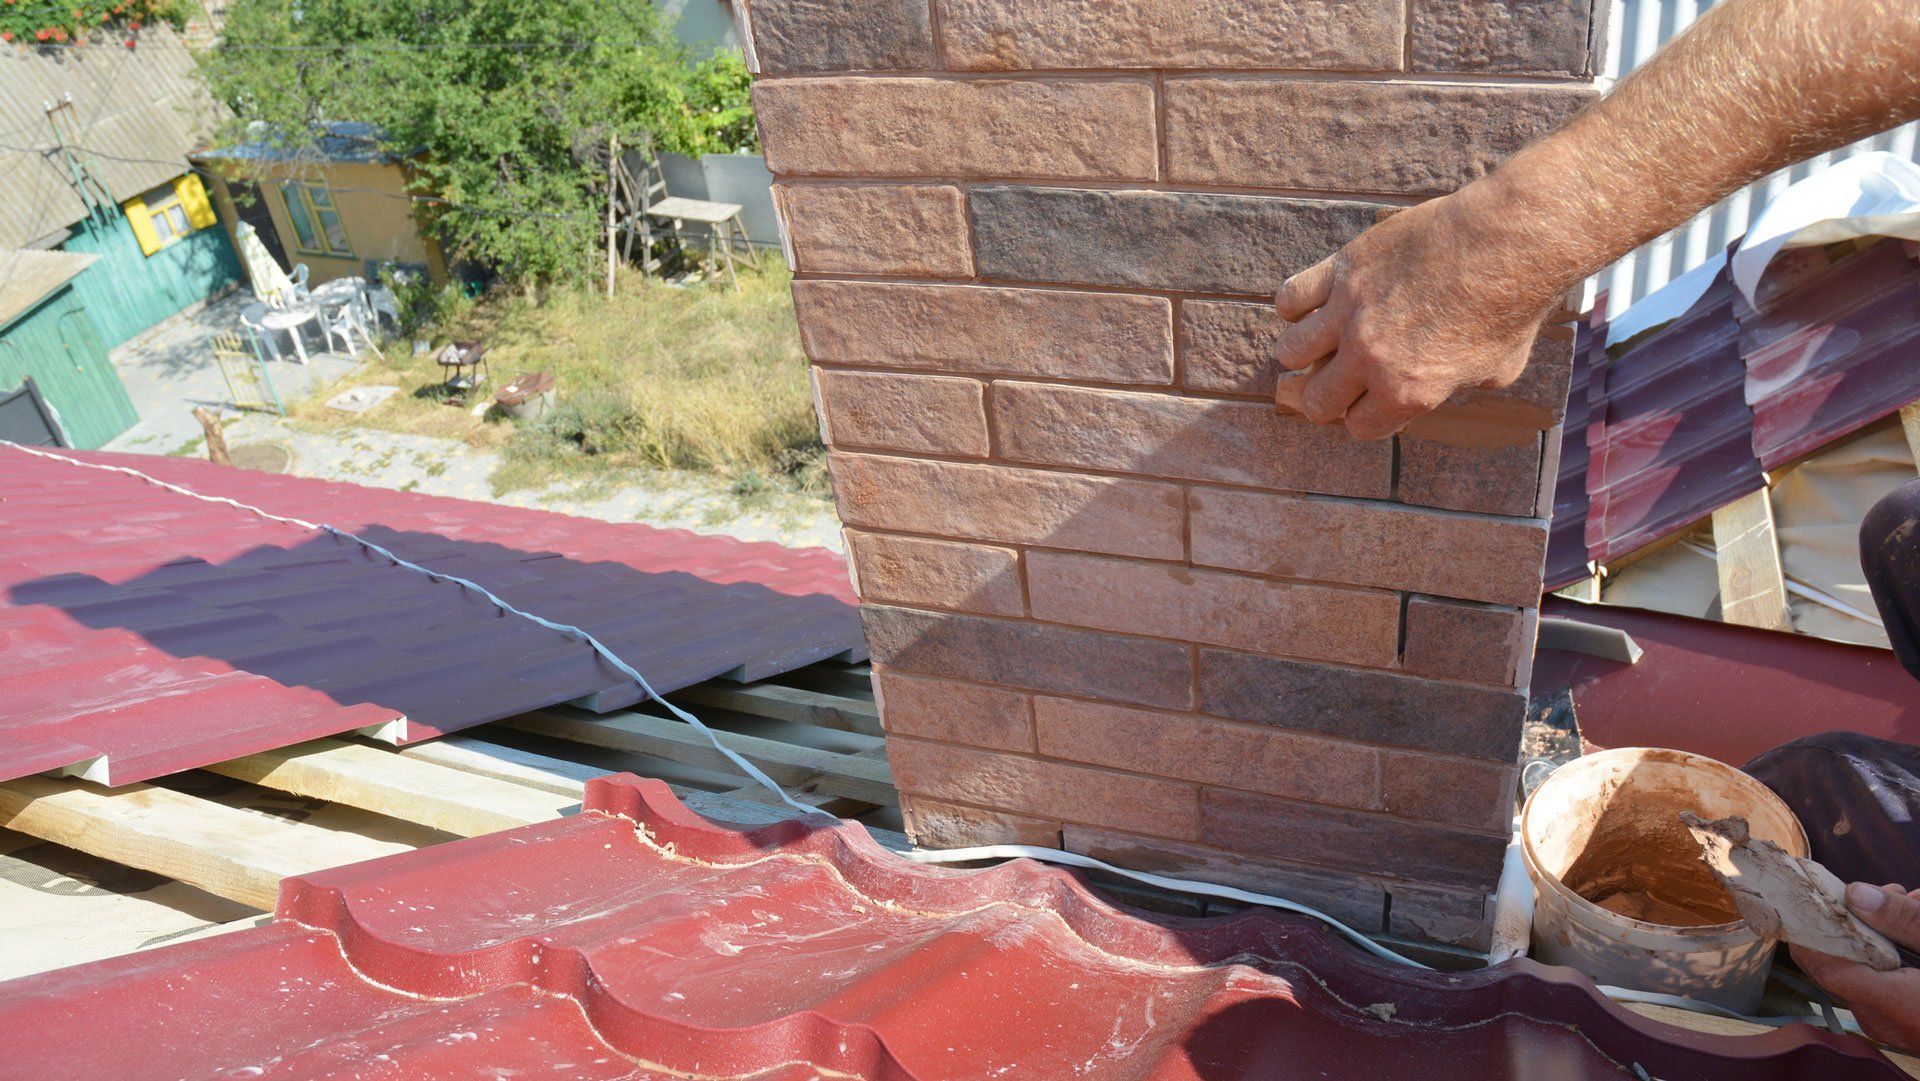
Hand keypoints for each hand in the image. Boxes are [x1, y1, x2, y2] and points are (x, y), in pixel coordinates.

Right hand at [1271, 189, 1562, 440]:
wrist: (1507, 241)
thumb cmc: (1511, 306)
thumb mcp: (1496, 370)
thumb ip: (1455, 387)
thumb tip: (1440, 387)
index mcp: (1406, 393)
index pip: (1358, 426)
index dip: (1367, 416)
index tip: (1374, 403)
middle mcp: (1369, 358)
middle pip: (1316, 400)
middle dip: (1329, 397)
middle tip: (1341, 381)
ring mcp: (1350, 312)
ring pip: (1291, 352)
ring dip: (1303, 354)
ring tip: (1320, 342)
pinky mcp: (1344, 269)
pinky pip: (1290, 298)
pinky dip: (1295, 306)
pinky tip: (1314, 304)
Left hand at [1793, 882, 1919, 1052]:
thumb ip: (1906, 921)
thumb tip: (1856, 894)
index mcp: (1894, 1002)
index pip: (1825, 967)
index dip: (1803, 931)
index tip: (1793, 895)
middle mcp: (1884, 1019)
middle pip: (1844, 963)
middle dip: (1853, 920)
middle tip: (1882, 889)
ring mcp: (1894, 1023)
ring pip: (1867, 969)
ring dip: (1880, 932)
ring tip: (1908, 899)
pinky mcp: (1906, 1019)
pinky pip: (1885, 981)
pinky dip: (1894, 952)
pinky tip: (1916, 925)